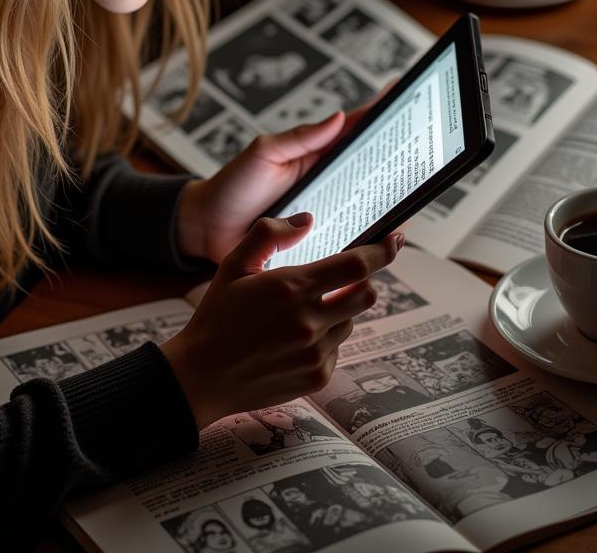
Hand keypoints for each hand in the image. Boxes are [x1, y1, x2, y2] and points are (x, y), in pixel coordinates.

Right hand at [161, 213, 403, 428]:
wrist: (201, 376)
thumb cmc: (217, 315)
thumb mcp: (232, 264)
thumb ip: (269, 235)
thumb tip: (307, 220)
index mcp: (291, 287)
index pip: (356, 265)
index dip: (382, 250)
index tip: (395, 239)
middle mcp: (309, 320)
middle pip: (366, 293)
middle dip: (362, 280)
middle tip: (341, 277)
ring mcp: (315, 352)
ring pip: (351, 320)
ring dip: (339, 310)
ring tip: (302, 313)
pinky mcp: (317, 377)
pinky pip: (337, 348)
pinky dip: (325, 337)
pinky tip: (293, 340)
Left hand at [177, 86, 395, 263]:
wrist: (206, 230)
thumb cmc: (233, 187)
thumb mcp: (264, 153)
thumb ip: (299, 138)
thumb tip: (338, 117)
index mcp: (315, 155)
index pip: (355, 129)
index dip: (381, 113)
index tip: (408, 94)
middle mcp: (327, 181)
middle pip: (372, 167)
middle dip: (400, 156)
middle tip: (427, 146)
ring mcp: (326, 211)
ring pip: (369, 203)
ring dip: (392, 199)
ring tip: (416, 192)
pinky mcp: (320, 239)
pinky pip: (352, 236)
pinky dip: (372, 235)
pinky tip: (389, 236)